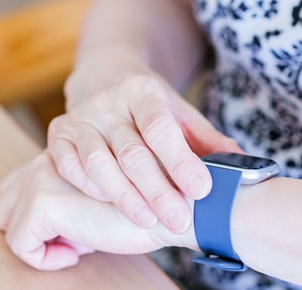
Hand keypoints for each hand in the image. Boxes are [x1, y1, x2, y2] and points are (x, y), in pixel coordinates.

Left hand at [0, 151, 196, 270]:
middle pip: (5, 201)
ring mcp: (42, 177)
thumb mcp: (103, 200)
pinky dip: (45, 258)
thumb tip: (61, 234)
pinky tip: (80, 251)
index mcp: (61, 157)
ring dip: (43, 241)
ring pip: (8, 222)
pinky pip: (20, 244)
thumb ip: (73, 203)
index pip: (17, 184)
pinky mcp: (43, 200)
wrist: (174, 208)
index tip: (74, 231)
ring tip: (83, 241)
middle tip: (78, 237)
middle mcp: (47, 160)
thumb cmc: (147, 208)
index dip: (36, 216)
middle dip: (33, 226)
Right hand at [48, 62, 242, 232]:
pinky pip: (68, 166)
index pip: (161, 128)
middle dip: (158, 191)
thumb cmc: (150, 107)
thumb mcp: (181, 114)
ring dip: (124, 197)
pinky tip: (110, 204)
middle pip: (132, 152)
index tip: (203, 190)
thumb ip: (208, 139)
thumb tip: (243, 165)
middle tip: (180, 220)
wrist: (104, 80)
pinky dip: (89, 188)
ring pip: (98, 163)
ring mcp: (81, 118)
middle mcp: (108, 102)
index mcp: (142, 91)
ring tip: (149, 221)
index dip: (181, 161)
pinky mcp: (58, 132)